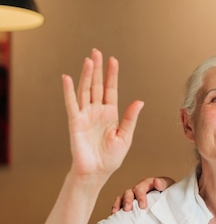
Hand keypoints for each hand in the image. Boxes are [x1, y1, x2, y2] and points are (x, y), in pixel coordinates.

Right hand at [63, 49, 142, 181]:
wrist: (97, 171)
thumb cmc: (111, 157)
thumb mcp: (125, 136)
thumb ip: (130, 118)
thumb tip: (140, 101)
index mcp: (111, 114)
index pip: (111, 90)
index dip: (112, 75)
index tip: (113, 60)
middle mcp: (97, 111)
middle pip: (97, 86)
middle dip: (98, 69)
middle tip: (97, 51)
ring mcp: (85, 115)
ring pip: (85, 90)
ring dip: (86, 76)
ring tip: (88, 60)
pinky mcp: (75, 122)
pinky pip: (71, 104)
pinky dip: (68, 91)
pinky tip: (67, 78)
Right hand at [111, 176, 175, 212]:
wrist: (170, 200)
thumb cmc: (169, 192)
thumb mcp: (169, 186)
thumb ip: (163, 183)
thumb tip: (156, 182)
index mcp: (147, 184)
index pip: (141, 188)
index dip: (140, 196)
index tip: (143, 206)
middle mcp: (138, 189)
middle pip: (129, 192)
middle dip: (128, 201)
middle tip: (128, 209)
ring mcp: (133, 196)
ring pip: (122, 198)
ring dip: (119, 204)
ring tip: (116, 213)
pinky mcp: (130, 204)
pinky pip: (120, 204)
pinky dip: (116, 208)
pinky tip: (114, 215)